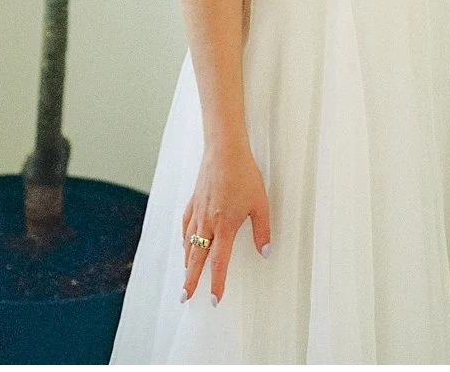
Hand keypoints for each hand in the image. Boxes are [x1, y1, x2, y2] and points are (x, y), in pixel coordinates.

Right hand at [181, 141, 270, 303]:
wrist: (224, 150)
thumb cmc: (244, 174)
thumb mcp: (260, 203)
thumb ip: (262, 231)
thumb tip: (265, 252)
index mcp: (225, 226)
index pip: (219, 262)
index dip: (217, 283)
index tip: (215, 299)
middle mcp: (208, 223)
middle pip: (197, 258)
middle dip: (191, 280)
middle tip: (184, 297)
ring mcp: (198, 212)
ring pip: (189, 244)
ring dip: (186, 263)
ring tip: (185, 277)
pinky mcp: (193, 201)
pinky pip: (185, 225)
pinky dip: (184, 239)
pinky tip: (184, 244)